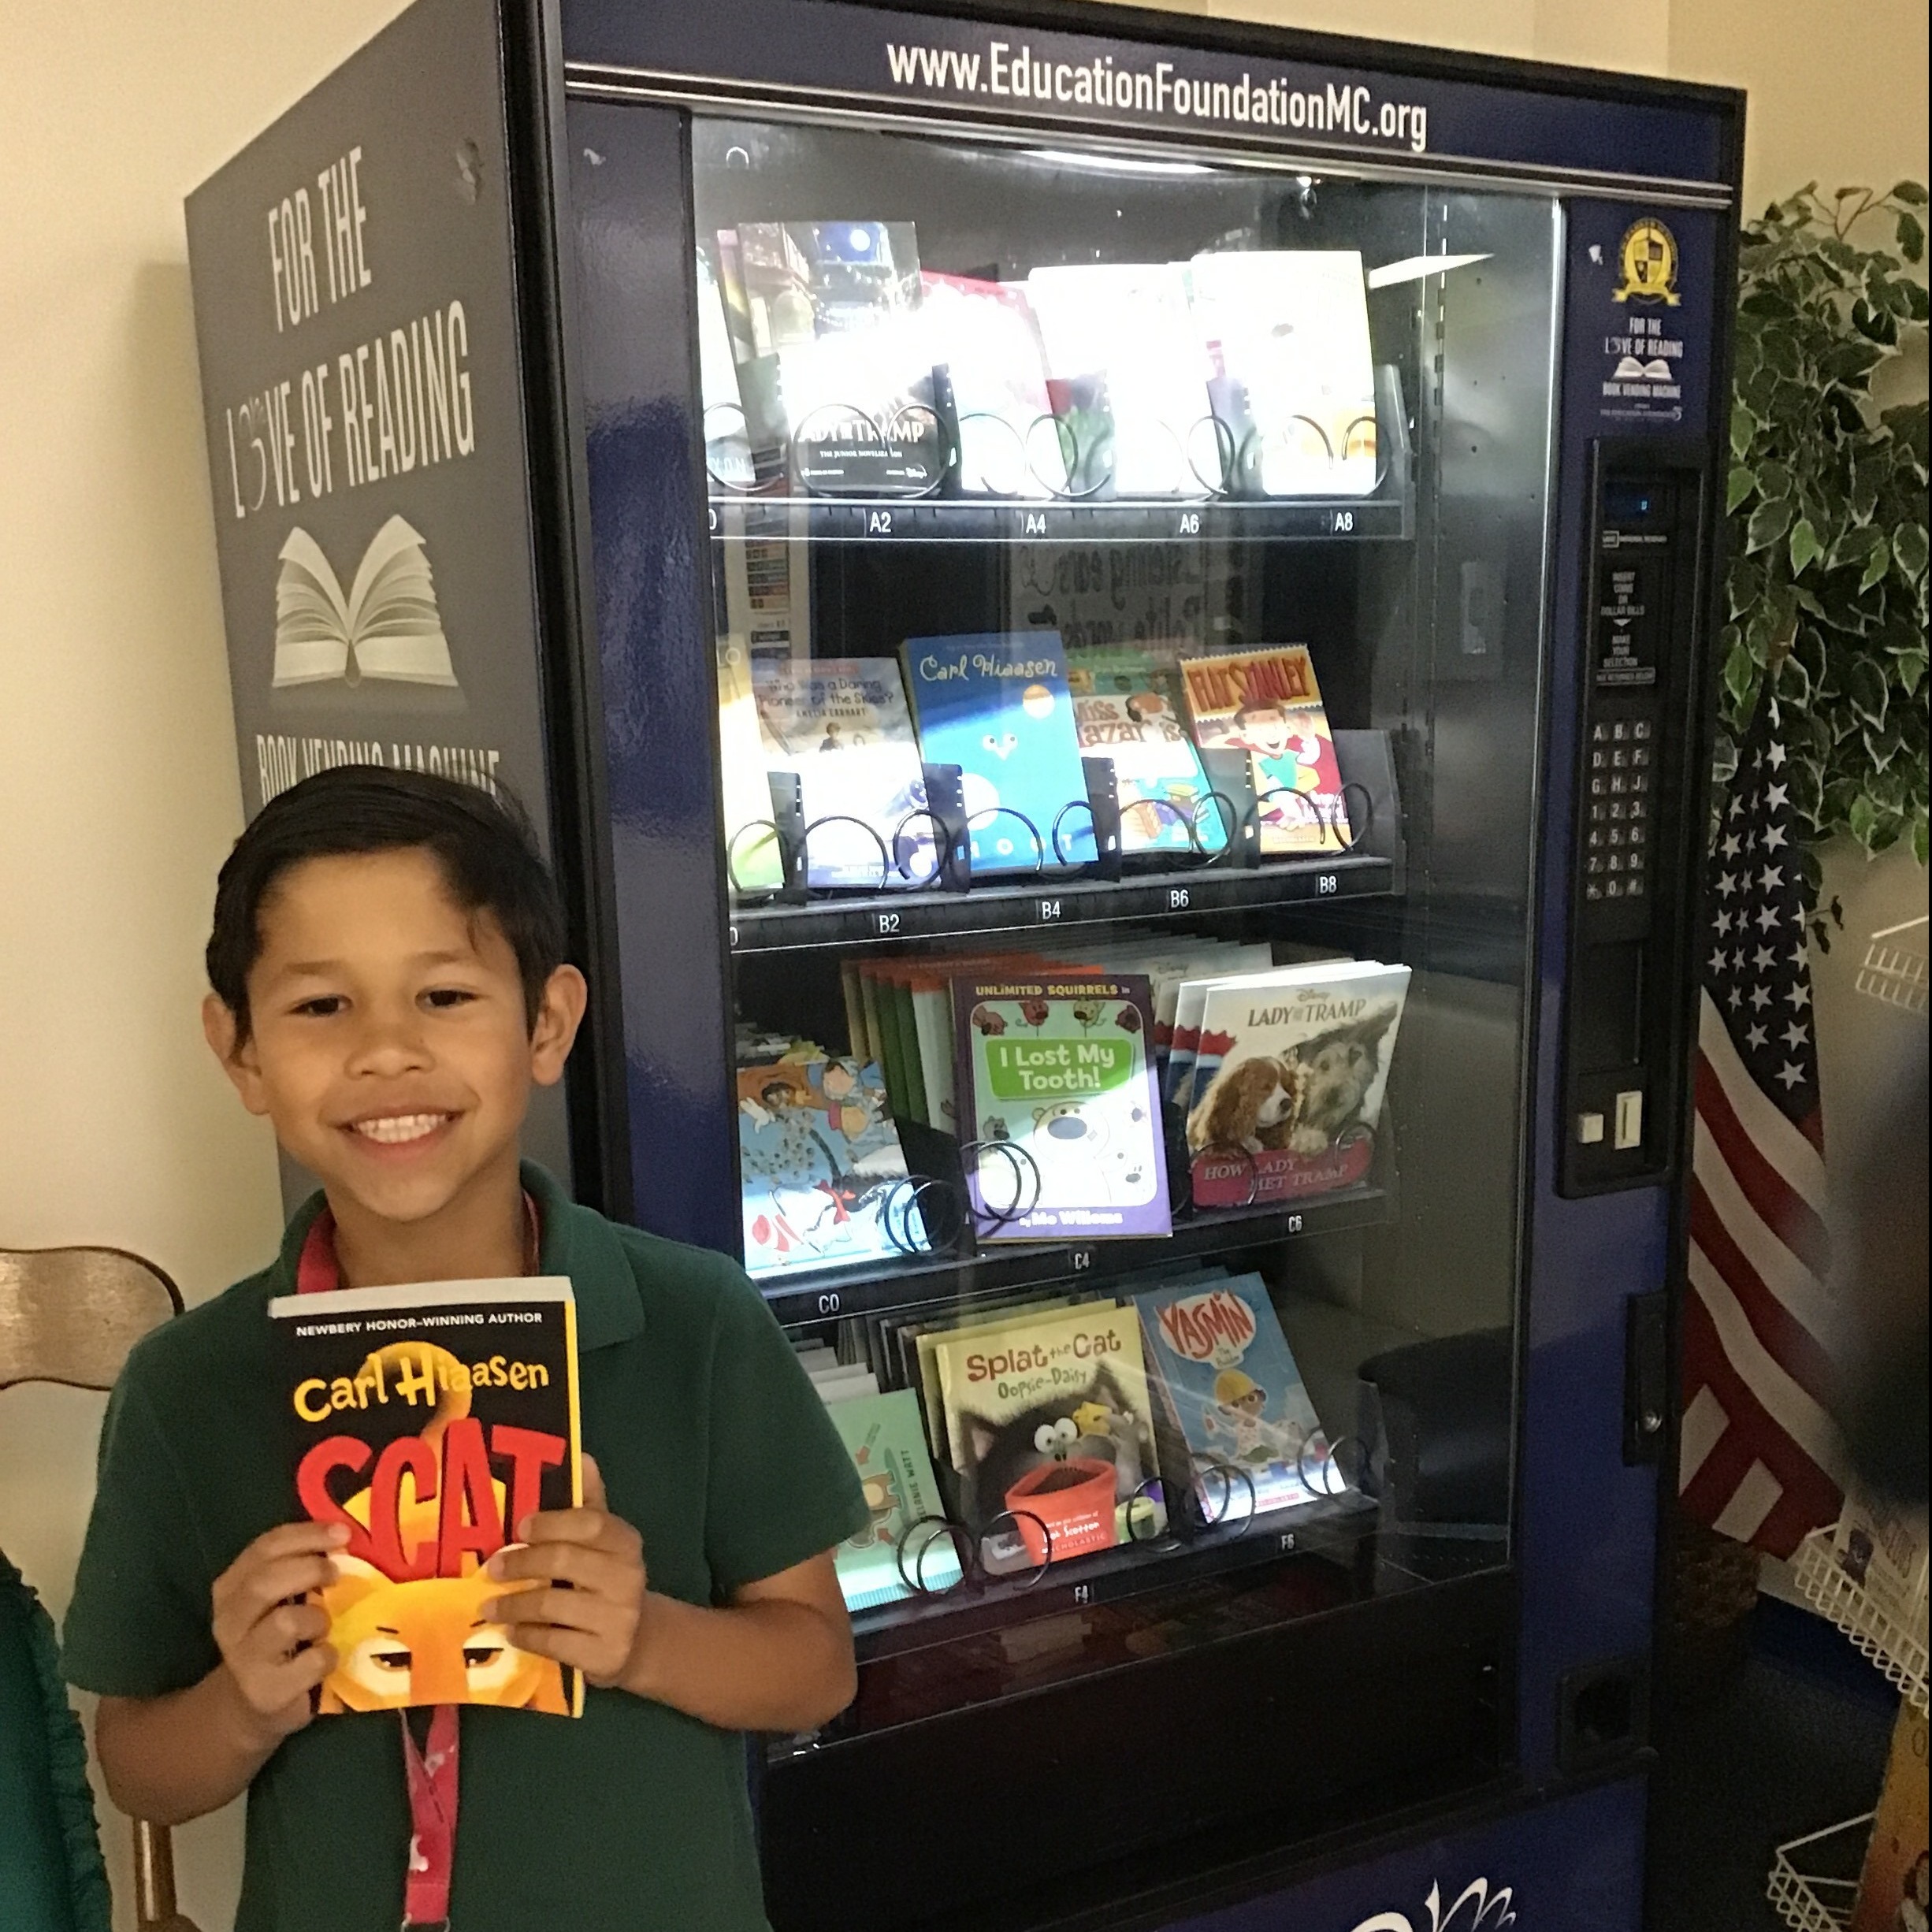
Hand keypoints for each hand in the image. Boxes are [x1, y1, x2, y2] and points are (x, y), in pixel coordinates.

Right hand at [209, 1521, 345, 1744]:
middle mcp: (230, 1621)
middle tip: (336, 1573)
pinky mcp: (267, 1691)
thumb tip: (344, 1537)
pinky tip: (327, 1657)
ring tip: (324, 1627)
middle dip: (309, 1569)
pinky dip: (327, 1655)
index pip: (264, 1549)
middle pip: (264, 1583)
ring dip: (317, 1619)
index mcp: (231, 1587)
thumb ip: (298, 1567)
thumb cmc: (277, 1636)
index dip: (306, 1535)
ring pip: (285, 1622)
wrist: (253, 1701)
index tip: (343, 1532)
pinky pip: (311, 1662)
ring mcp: (244, 1659)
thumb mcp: (279, 1597)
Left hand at [483, 1455, 647, 1689]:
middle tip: (490, 1569)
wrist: (639, 1641)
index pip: (590, 1523)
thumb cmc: (606, 1581)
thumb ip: (588, 1503)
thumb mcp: (603, 1542)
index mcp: (625, 1542)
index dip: (551, 1523)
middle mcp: (627, 1577)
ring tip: (488, 1606)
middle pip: (565, 1561)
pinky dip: (526, 1635)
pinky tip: (510, 1632)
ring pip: (554, 1604)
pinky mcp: (604, 1655)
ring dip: (513, 1604)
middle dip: (521, 1563)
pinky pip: (554, 1642)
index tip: (518, 1528)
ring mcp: (618, 1618)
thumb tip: (581, 1456)